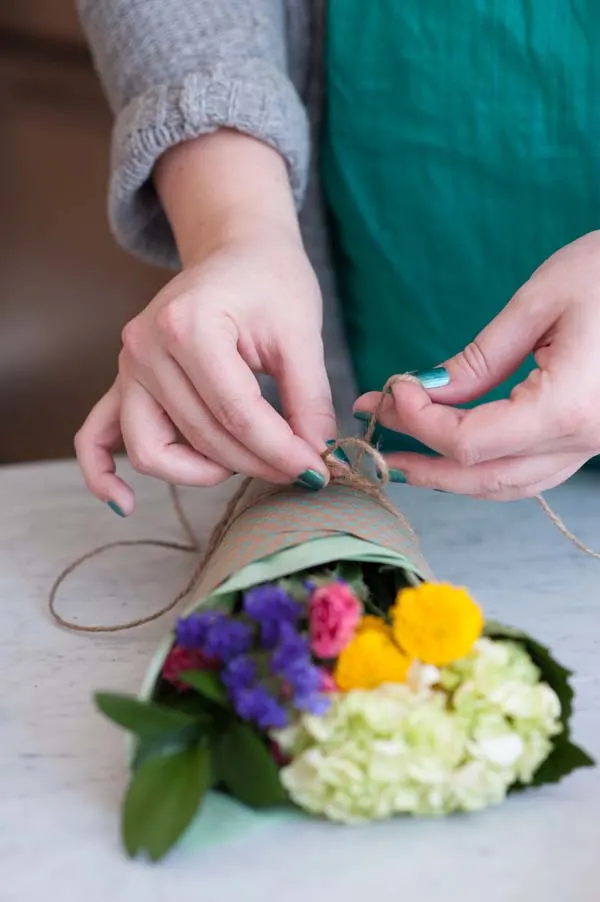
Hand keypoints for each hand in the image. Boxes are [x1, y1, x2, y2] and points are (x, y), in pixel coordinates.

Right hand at [76, 232, 333, 513]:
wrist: (236, 249)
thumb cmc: (271, 280)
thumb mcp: (301, 332)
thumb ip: (308, 399)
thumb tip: (315, 459)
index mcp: (188, 325)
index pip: (237, 413)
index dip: (281, 451)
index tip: (317, 471)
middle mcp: (146, 348)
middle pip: (201, 436)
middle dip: (257, 463)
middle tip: (301, 470)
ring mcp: (127, 366)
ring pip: (151, 450)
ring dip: (201, 472)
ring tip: (247, 463)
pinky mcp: (123, 382)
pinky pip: (96, 437)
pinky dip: (104, 475)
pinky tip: (125, 504)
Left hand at [355, 232, 599, 499]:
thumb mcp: (540, 303)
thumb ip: (479, 359)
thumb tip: (426, 391)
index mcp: (568, 409)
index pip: (469, 441)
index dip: (420, 422)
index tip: (391, 390)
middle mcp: (584, 441)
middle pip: (483, 478)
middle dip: (422, 464)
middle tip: (374, 441)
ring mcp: (593, 445)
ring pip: (509, 484)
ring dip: (452, 476)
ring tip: (405, 454)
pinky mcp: (593, 436)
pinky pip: (533, 470)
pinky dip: (488, 467)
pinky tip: (457, 451)